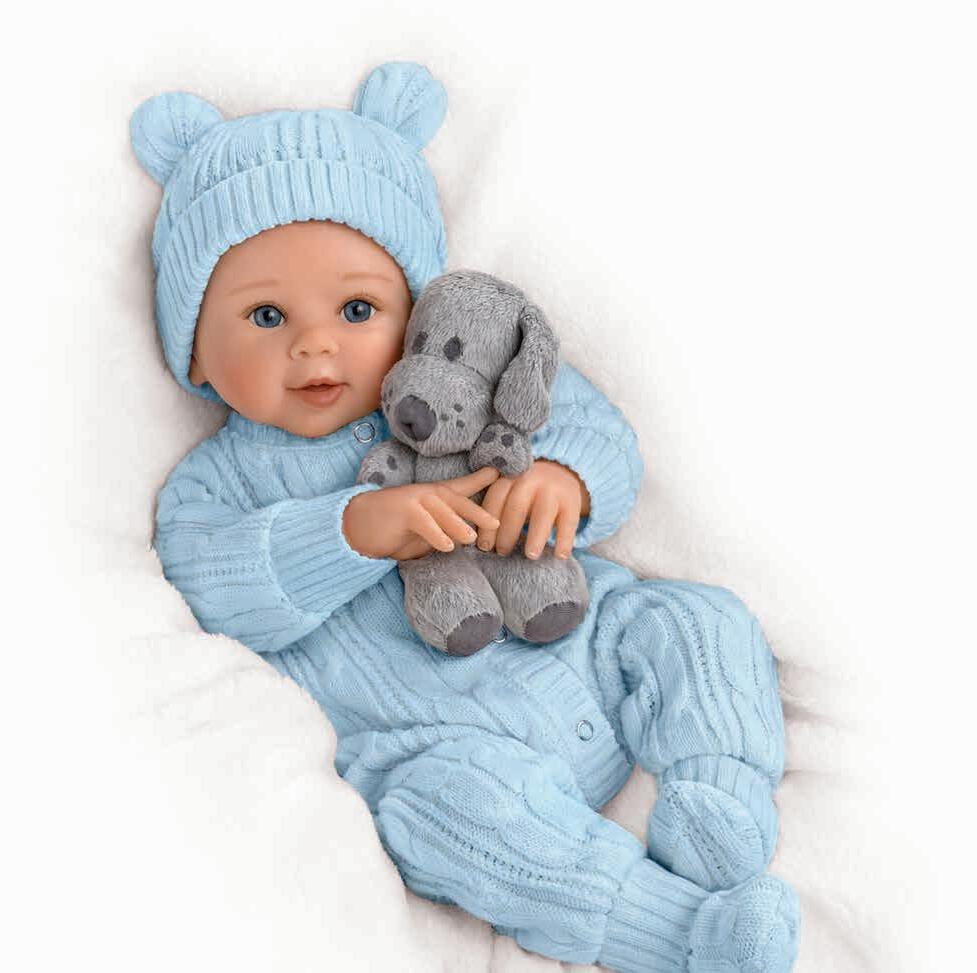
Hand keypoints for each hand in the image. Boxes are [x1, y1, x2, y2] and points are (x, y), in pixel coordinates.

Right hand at [343, 466, 501, 560]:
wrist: (358, 525)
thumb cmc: (395, 531)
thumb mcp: (425, 533)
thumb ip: (444, 532)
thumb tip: (469, 537)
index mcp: (435, 497)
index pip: (461, 487)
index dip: (481, 479)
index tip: (500, 474)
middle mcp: (427, 494)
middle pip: (457, 500)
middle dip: (478, 510)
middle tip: (496, 522)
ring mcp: (414, 499)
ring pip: (442, 511)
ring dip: (458, 525)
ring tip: (472, 538)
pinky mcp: (402, 510)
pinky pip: (423, 522)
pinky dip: (436, 535)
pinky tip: (447, 546)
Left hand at [475, 459, 590, 559]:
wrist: (561, 468)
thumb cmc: (525, 490)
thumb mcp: (509, 488)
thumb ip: (496, 506)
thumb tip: (480, 543)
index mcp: (510, 477)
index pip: (496, 499)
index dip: (489, 524)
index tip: (484, 546)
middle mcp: (531, 479)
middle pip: (517, 506)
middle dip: (507, 532)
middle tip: (502, 552)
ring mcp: (553, 489)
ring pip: (543, 513)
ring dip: (536, 536)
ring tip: (530, 555)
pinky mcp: (572, 500)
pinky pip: (569, 522)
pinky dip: (564, 540)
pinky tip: (560, 556)